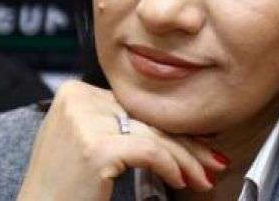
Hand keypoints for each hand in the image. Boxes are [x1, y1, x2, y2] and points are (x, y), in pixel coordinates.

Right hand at [17, 80, 227, 200]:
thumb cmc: (65, 187)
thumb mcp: (90, 142)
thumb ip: (120, 124)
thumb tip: (176, 127)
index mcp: (75, 92)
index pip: (137, 107)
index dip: (172, 127)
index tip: (201, 144)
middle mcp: (78, 98)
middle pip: (147, 119)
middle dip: (185, 144)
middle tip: (212, 161)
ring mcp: (85, 121)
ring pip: (154, 135)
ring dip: (186, 160)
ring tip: (203, 178)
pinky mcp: (96, 146)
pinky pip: (150, 152)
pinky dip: (171, 167)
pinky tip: (180, 181)